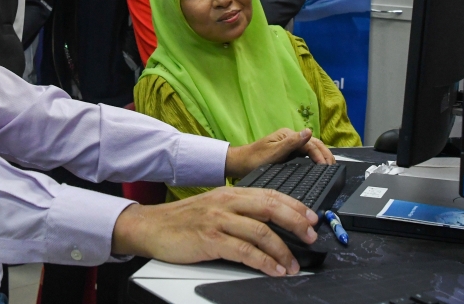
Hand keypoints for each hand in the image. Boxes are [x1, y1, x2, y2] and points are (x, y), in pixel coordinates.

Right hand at [111, 187, 318, 275]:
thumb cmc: (183, 220)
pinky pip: (245, 251)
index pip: (271, 194)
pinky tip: (273, 269)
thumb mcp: (214, 206)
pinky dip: (264, 261)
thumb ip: (239, 211)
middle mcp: (227, 202)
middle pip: (271, 208)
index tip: (311, 218)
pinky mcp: (210, 239)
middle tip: (311, 236)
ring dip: (282, 250)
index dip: (295, 206)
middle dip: (296, 222)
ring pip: (261, 231)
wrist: (152, 227)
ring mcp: (219, 219)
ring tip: (293, 264)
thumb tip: (270, 224)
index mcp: (231, 193)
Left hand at [225, 128, 334, 179]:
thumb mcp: (272, 153)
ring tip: (331, 166)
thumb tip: (309, 131)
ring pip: (310, 147)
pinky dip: (314, 158)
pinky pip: (305, 153)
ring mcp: (288, 144)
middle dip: (325, 153)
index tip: (326, 167)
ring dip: (322, 154)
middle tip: (334, 166)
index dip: (319, 154)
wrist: (239, 164)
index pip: (309, 143)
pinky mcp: (287, 152)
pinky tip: (319, 165)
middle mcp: (289, 137)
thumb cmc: (253, 160)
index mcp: (287, 135)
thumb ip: (291, 143)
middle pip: (313, 143)